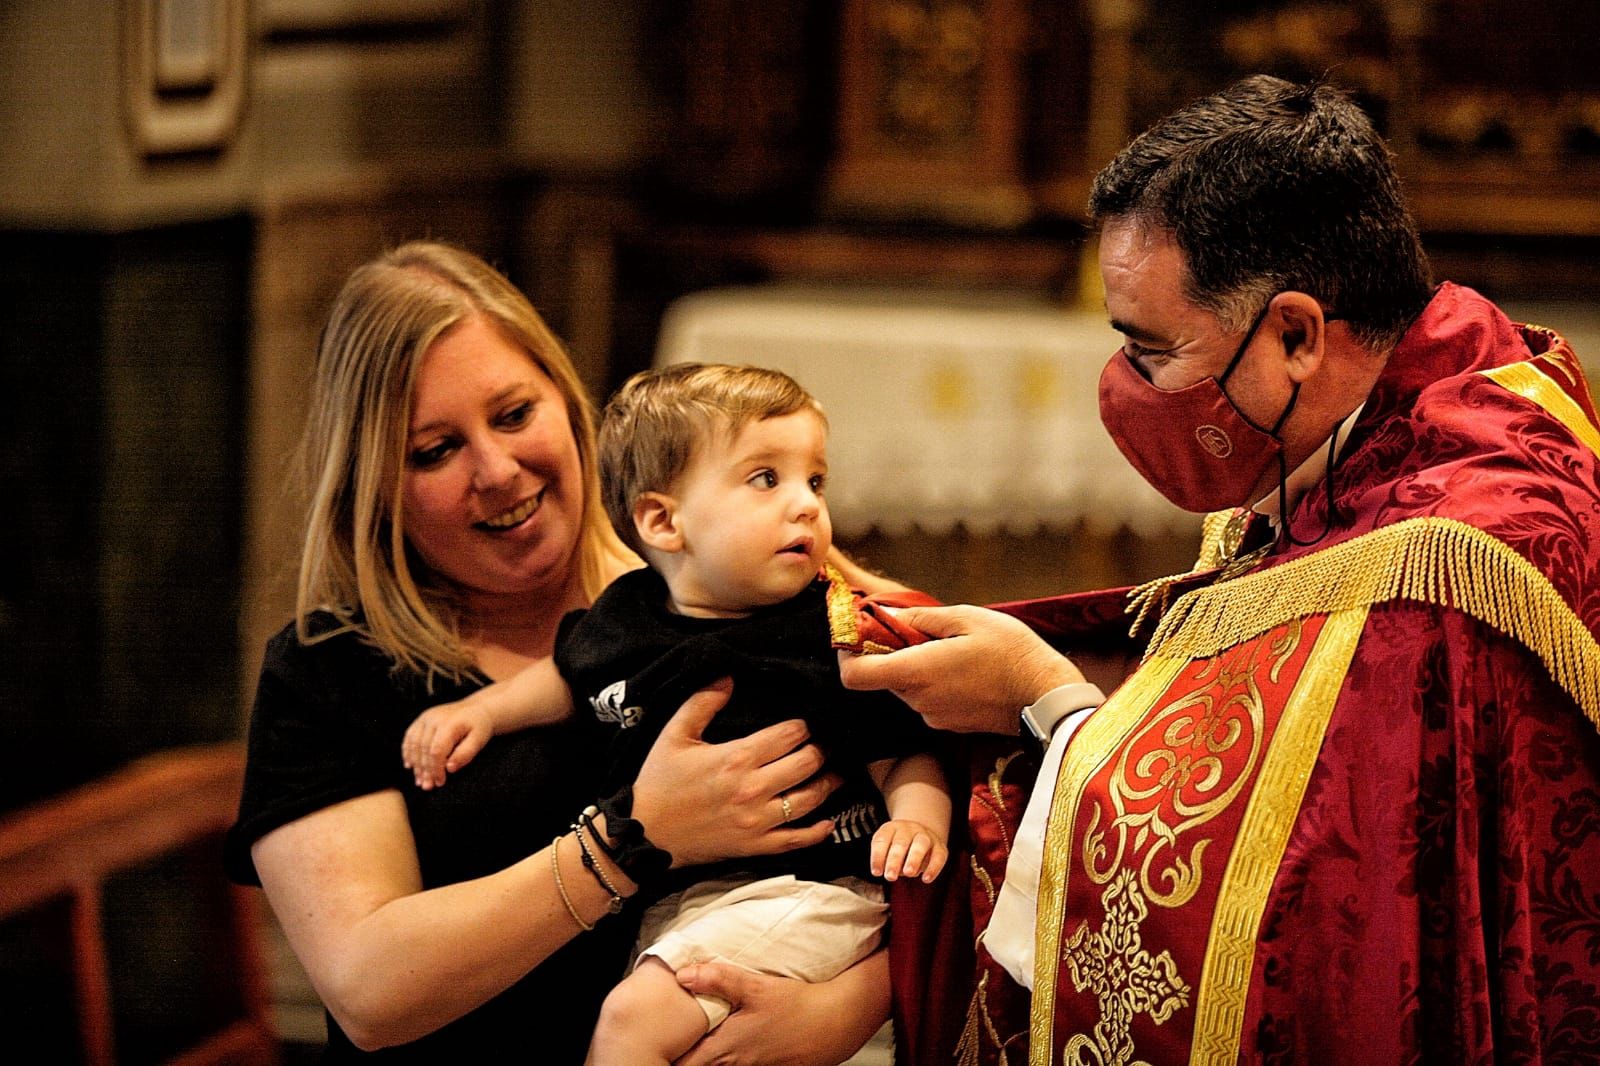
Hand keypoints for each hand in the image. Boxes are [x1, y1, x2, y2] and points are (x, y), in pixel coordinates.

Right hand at [401, 700, 491, 789]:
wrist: (477, 708)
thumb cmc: (479, 725)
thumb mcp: (479, 740)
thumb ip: (465, 754)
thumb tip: (450, 768)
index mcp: (449, 723)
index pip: (436, 751)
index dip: (436, 769)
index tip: (440, 782)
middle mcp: (434, 718)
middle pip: (423, 749)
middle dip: (425, 770)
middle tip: (427, 786)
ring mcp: (426, 717)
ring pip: (413, 744)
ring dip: (415, 764)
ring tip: (419, 780)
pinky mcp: (422, 718)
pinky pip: (410, 736)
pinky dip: (408, 752)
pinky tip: (410, 765)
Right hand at [632, 679, 842, 867]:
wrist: (644, 833)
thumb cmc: (659, 781)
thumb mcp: (675, 734)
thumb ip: (703, 702)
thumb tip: (728, 675)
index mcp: (736, 758)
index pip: (790, 734)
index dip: (805, 726)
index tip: (808, 723)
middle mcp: (753, 789)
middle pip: (807, 764)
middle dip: (820, 751)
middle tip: (824, 746)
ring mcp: (757, 821)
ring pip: (809, 800)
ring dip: (827, 784)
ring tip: (834, 774)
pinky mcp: (755, 847)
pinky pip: (796, 840)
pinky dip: (817, 831)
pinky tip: (828, 821)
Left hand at [674, 956, 889, 1065]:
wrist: (837, 1022)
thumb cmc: (798, 1006)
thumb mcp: (757, 987)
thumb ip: (719, 979)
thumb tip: (683, 973)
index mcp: (726, 1048)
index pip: (684, 1064)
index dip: (667, 1059)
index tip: (652, 1051)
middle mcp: (735, 1065)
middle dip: (682, 1059)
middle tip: (665, 1048)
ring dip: (704, 1059)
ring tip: (689, 1050)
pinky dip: (727, 1060)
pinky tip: (726, 1049)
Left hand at [837, 604, 1084, 733]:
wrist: (1048, 697)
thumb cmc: (1012, 652)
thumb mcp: (968, 618)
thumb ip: (921, 619)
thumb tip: (889, 617)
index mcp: (916, 673)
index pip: (854, 676)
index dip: (846, 655)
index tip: (855, 636)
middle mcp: (918, 701)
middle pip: (882, 677)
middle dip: (890, 652)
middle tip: (915, 628)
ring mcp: (934, 717)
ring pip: (906, 687)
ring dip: (915, 666)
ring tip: (950, 646)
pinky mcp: (949, 725)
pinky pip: (927, 699)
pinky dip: (933, 681)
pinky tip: (963, 667)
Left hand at [871, 818, 947, 882]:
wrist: (920, 833)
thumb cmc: (899, 847)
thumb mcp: (888, 850)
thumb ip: (886, 861)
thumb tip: (889, 873)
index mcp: (892, 828)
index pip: (882, 840)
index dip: (878, 856)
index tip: (876, 872)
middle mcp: (908, 829)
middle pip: (901, 842)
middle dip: (895, 860)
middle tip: (890, 877)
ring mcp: (926, 836)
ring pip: (921, 844)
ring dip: (914, 859)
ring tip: (908, 873)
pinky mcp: (940, 846)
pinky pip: (938, 855)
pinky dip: (933, 868)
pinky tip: (926, 879)